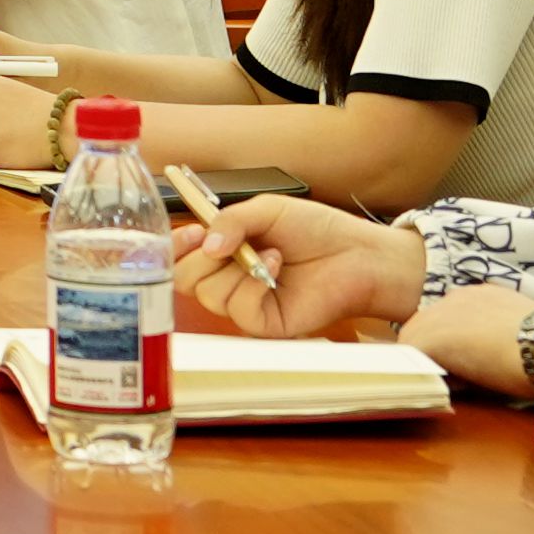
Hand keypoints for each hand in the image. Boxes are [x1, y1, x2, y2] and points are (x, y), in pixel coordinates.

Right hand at [182, 193, 419, 339]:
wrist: (357, 254)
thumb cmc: (318, 230)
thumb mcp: (268, 210)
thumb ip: (231, 220)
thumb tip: (206, 244)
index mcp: (226, 249)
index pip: (182, 257)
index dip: (176, 247)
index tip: (191, 232)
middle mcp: (231, 278)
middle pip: (186, 280)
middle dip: (198, 259)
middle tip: (221, 243)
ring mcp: (247, 302)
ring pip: (210, 295)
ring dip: (236, 268)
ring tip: (270, 253)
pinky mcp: (265, 323)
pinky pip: (239, 310)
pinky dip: (253, 285)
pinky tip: (276, 269)